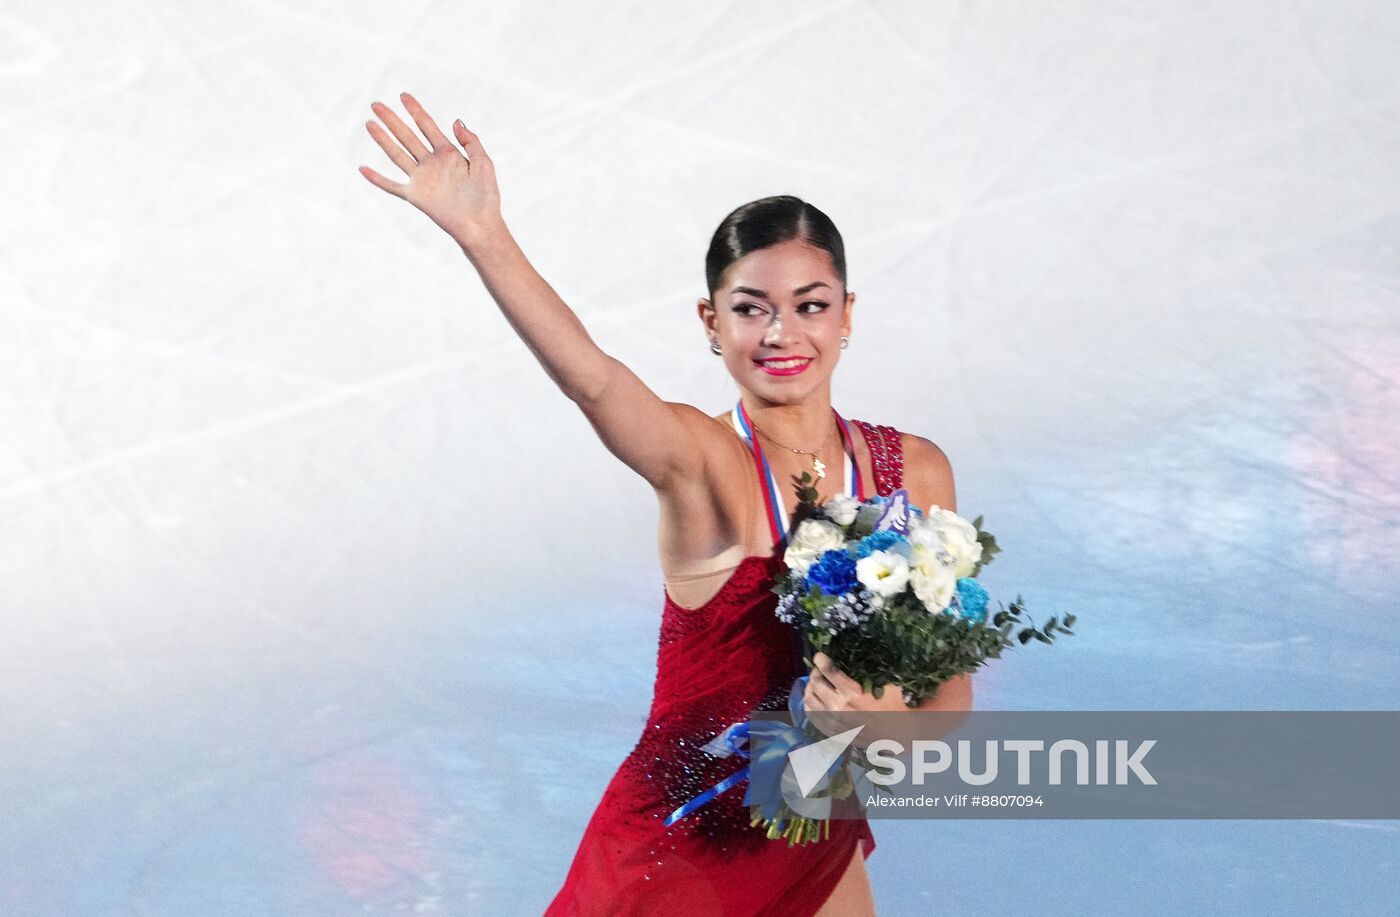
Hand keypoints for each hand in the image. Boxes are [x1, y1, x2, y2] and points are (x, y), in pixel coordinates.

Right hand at [359, 91, 502, 245]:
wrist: (480, 224)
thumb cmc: (486, 195)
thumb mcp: (484, 163)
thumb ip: (471, 141)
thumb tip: (455, 121)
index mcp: (448, 153)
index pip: (427, 126)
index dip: (415, 110)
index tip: (403, 95)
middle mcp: (431, 163)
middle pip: (407, 136)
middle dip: (392, 120)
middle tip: (376, 105)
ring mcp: (422, 179)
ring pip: (397, 155)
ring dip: (383, 139)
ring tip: (369, 123)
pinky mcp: (416, 196)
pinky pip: (392, 186)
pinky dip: (377, 179)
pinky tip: (363, 169)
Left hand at [801, 651, 907, 744]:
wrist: (897, 734)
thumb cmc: (893, 705)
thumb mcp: (886, 683)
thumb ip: (870, 669)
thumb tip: (856, 654)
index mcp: (854, 693)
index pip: (829, 671)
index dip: (821, 660)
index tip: (820, 657)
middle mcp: (840, 707)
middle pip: (815, 683)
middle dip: (816, 673)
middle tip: (820, 670)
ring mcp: (833, 721)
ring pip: (809, 699)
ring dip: (810, 688)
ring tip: (817, 684)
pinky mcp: (831, 731)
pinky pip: (811, 715)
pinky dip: (810, 704)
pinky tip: (816, 699)